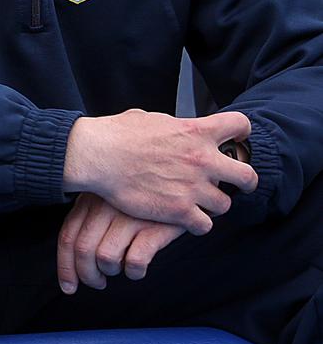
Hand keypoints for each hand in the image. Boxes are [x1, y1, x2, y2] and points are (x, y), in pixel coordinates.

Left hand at [56, 193, 186, 293]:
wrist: (181, 178)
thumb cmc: (141, 194)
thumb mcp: (109, 198)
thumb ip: (90, 221)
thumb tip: (75, 260)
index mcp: (89, 199)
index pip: (67, 237)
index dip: (65, 267)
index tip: (68, 287)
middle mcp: (105, 206)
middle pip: (83, 250)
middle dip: (87, 275)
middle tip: (98, 283)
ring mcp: (129, 215)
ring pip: (105, 257)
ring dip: (111, 271)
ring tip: (120, 269)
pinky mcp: (154, 226)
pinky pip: (134, 260)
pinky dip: (133, 272)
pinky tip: (138, 269)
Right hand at [62, 109, 256, 234]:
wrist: (96, 156)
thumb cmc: (116, 134)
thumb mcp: (151, 118)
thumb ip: (173, 126)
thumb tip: (176, 129)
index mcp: (196, 131)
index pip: (240, 126)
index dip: (240, 133)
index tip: (235, 140)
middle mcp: (202, 159)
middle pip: (247, 175)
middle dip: (244, 181)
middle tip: (236, 184)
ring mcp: (192, 187)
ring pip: (224, 204)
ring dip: (213, 204)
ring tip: (198, 203)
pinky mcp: (178, 210)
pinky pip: (204, 225)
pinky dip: (196, 224)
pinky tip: (185, 218)